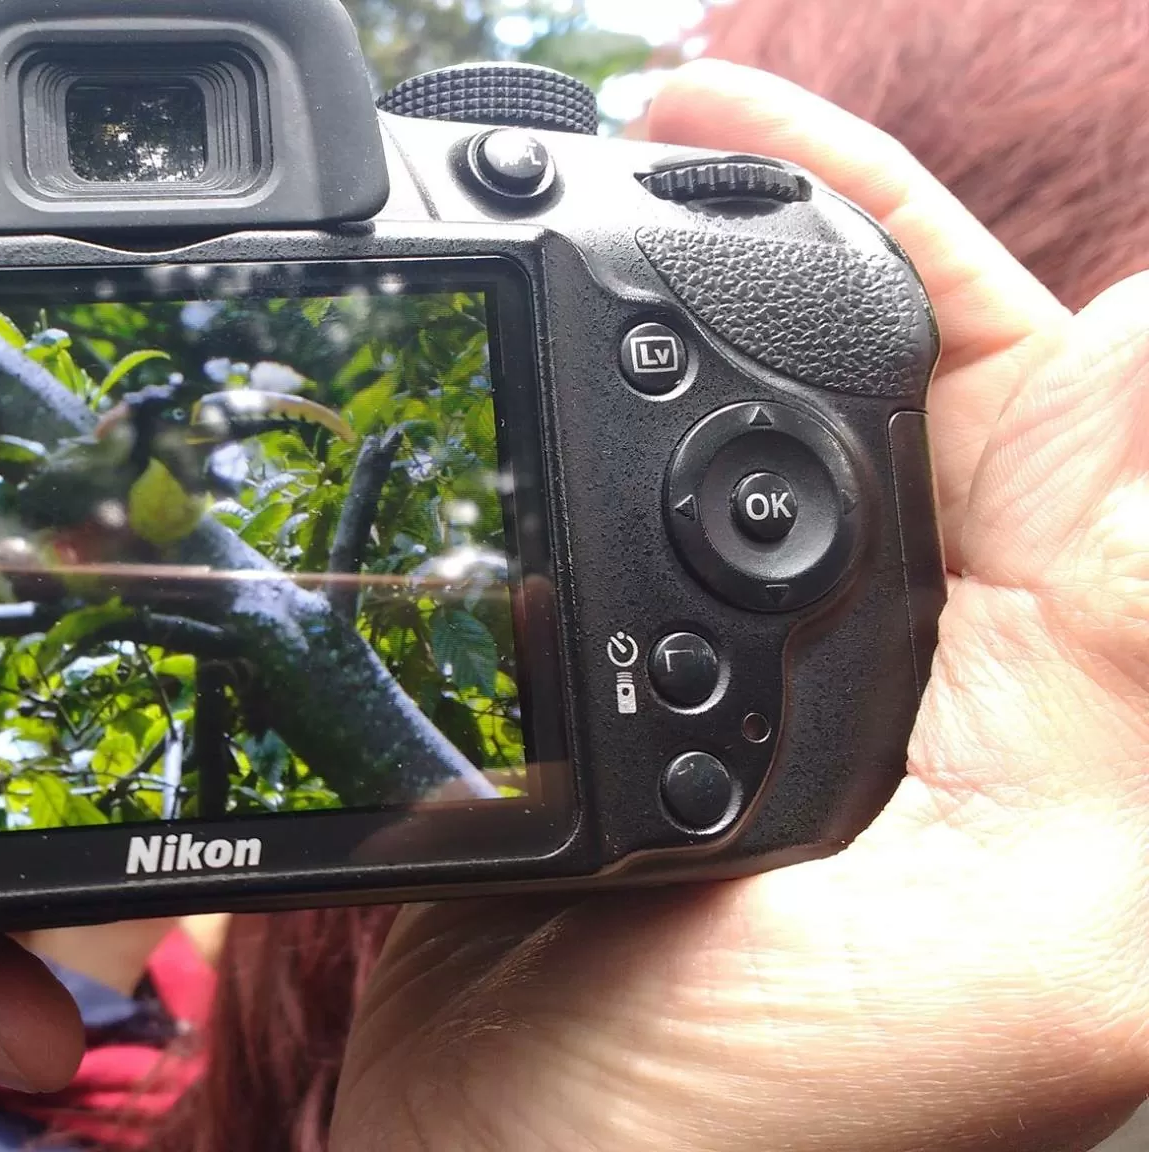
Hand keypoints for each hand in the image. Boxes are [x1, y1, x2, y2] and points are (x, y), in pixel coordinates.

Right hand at [332, 60, 1148, 1151]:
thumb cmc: (765, 1136)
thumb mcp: (1032, 955)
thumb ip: (1141, 703)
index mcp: (1087, 688)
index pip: (1081, 394)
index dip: (948, 238)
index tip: (777, 132)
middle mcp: (956, 658)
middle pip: (925, 361)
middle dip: (822, 214)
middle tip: (663, 112)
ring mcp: (794, 666)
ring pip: (776, 408)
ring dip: (707, 277)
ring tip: (595, 172)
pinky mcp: (654, 684)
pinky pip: (646, 493)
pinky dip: (600, 397)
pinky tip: (546, 351)